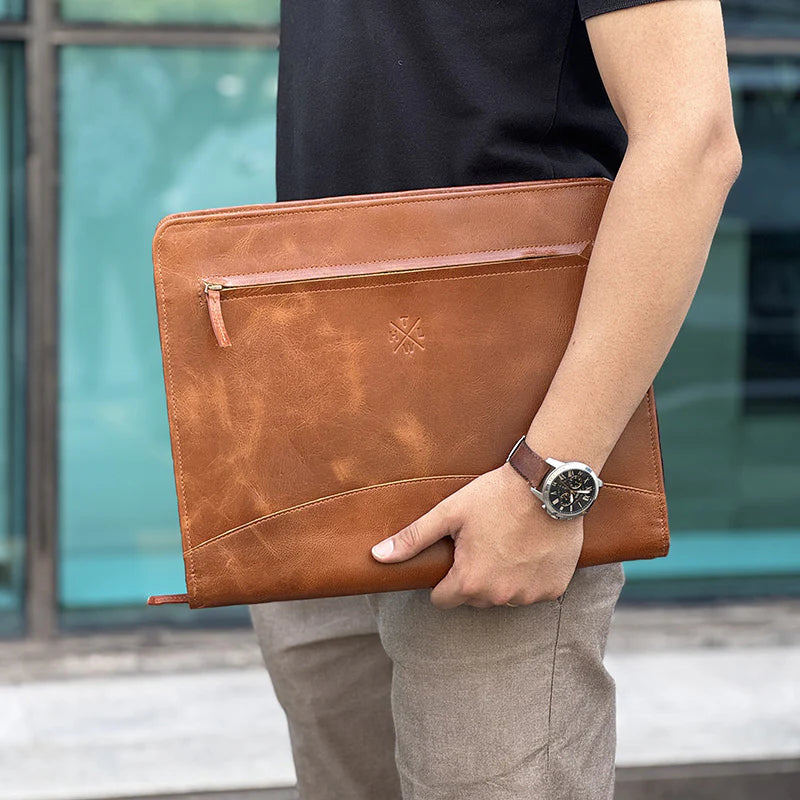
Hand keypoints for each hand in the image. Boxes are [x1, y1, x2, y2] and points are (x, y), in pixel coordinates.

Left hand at [371, 462, 583, 608]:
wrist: (548, 484)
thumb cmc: (495, 495)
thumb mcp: (449, 513)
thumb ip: (413, 539)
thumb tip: (377, 557)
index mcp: (470, 581)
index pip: (443, 600)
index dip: (444, 579)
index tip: (454, 556)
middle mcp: (500, 596)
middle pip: (474, 597)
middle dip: (474, 576)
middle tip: (483, 542)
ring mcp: (530, 595)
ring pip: (505, 596)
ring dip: (503, 578)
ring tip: (507, 543)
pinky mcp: (554, 589)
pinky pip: (534, 592)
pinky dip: (530, 577)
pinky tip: (530, 549)